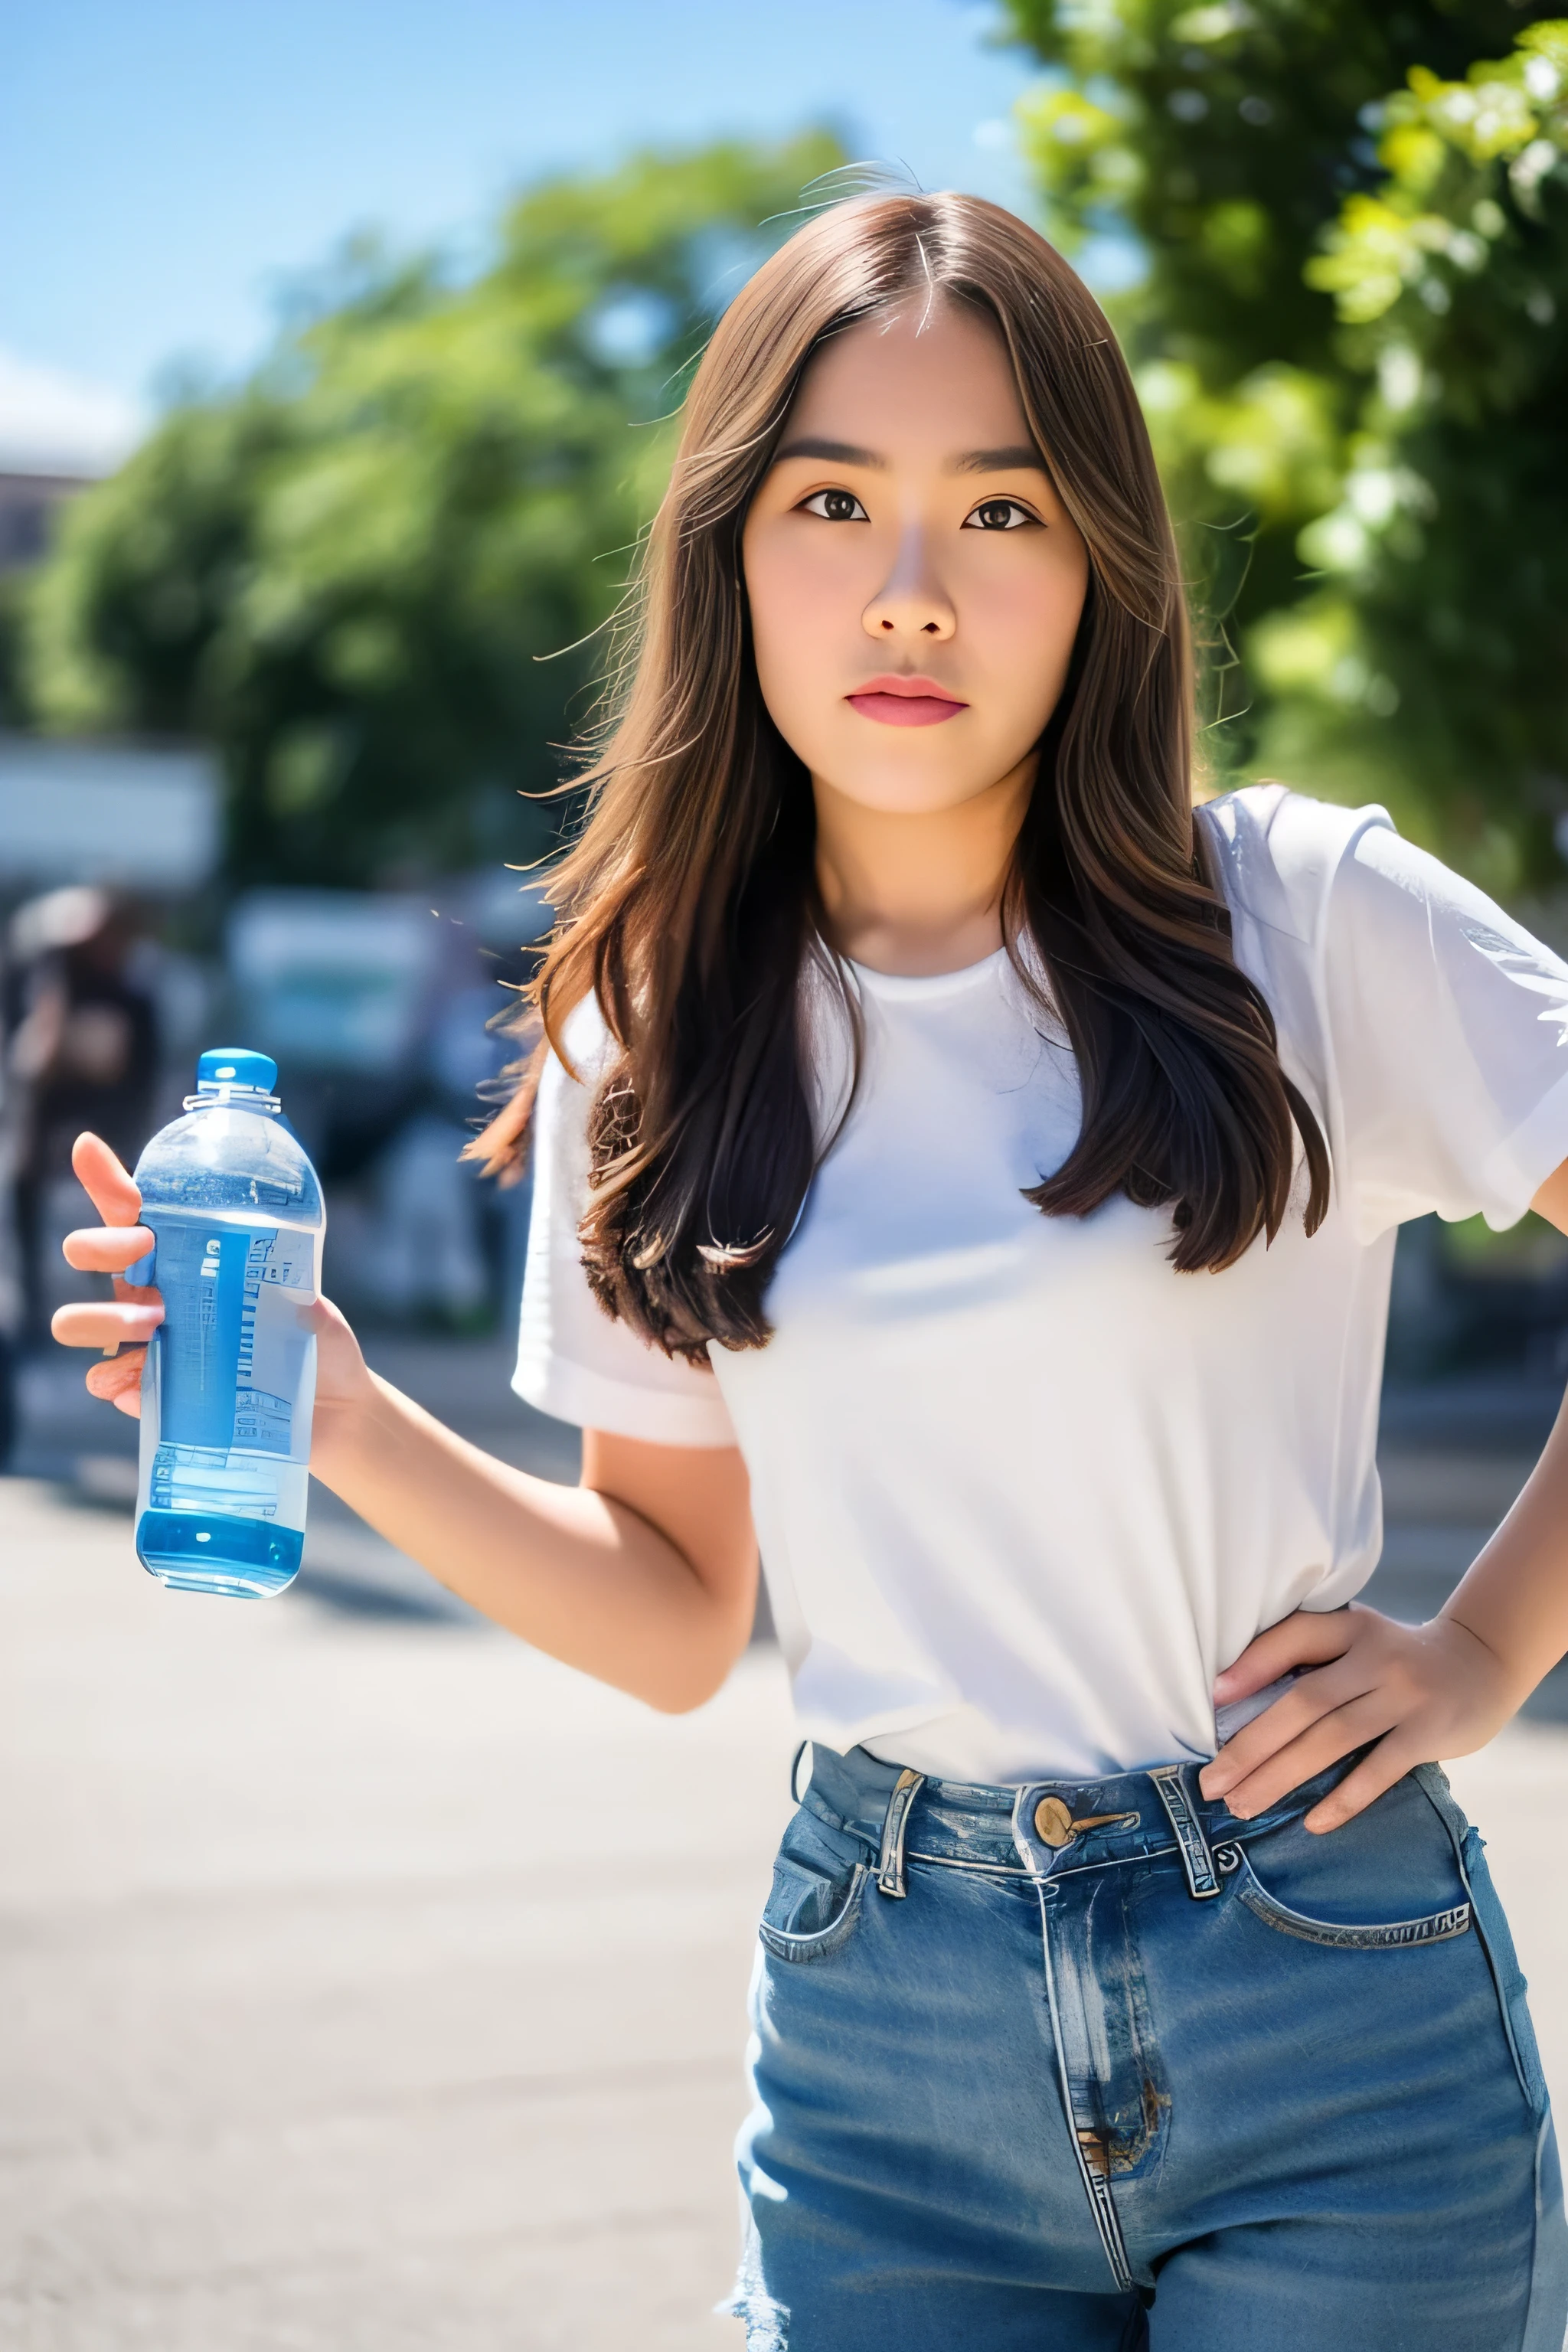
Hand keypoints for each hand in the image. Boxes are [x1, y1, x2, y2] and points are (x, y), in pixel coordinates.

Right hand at [51, 1133, 375, 1446]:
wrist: (330, 1408)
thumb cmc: (315, 1344)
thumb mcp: (315, 1312)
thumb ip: (305, 1303)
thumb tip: (300, 1302)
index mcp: (188, 1256)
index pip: (134, 1210)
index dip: (107, 1181)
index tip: (100, 1161)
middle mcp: (156, 1292)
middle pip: (90, 1253)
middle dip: (100, 1244)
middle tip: (144, 1250)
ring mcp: (148, 1341)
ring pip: (79, 1321)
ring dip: (104, 1317)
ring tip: (154, 1324)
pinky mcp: (151, 1392)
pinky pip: (106, 1382)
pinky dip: (113, 1380)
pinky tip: (137, 1382)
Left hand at [1197, 1602, 1518, 1833]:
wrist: (1482, 1662)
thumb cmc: (1397, 1657)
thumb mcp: (1359, 1639)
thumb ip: (1314, 1657)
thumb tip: (1234, 1700)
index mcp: (1350, 1627)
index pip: (1294, 1637)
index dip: (1252, 1666)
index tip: (1211, 1700)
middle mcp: (1376, 1657)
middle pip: (1303, 1703)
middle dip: (1251, 1746)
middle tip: (1211, 1783)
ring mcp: (1405, 1695)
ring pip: (1332, 1740)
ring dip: (1282, 1777)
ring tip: (1243, 1806)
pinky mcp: (1429, 1733)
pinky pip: (1378, 1771)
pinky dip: (1344, 1799)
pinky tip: (1312, 1823)